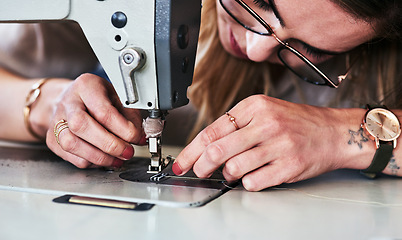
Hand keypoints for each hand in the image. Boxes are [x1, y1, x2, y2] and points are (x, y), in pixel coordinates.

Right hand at [46, 74, 144, 167]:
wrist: (70, 98)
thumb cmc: (97, 97)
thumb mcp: (117, 97)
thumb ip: (131, 114)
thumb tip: (143, 134)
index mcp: (86, 86)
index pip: (103, 111)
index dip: (124, 129)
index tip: (137, 137)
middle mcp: (68, 102)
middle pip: (82, 126)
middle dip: (110, 144)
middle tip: (128, 152)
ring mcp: (56, 121)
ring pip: (72, 143)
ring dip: (99, 157)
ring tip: (118, 159)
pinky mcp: (52, 139)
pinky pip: (70, 156)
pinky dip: (90, 162)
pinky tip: (104, 159)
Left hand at [173, 95, 346, 190]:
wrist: (334, 132)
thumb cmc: (297, 123)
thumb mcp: (265, 112)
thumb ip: (236, 126)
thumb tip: (206, 149)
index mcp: (254, 107)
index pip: (211, 131)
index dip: (190, 151)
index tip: (181, 163)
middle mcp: (265, 123)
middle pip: (217, 150)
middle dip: (201, 167)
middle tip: (199, 172)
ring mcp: (278, 144)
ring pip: (233, 168)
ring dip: (227, 175)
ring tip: (233, 172)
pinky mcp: (289, 166)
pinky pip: (254, 181)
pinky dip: (247, 183)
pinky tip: (253, 176)